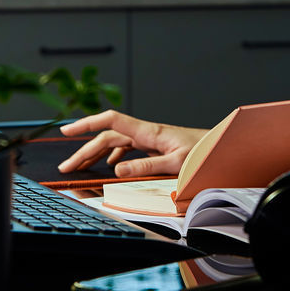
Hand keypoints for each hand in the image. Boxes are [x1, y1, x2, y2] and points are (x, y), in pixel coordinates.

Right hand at [57, 110, 207, 177]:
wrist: (223, 148)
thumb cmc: (205, 153)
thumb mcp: (177, 163)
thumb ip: (147, 166)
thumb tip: (116, 169)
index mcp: (149, 132)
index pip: (111, 121)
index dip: (87, 123)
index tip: (67, 131)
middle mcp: (147, 133)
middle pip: (107, 137)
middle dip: (84, 150)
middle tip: (66, 166)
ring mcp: (151, 139)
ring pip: (115, 143)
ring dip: (96, 153)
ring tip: (80, 166)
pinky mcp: (156, 147)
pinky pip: (128, 148)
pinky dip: (114, 156)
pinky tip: (109, 165)